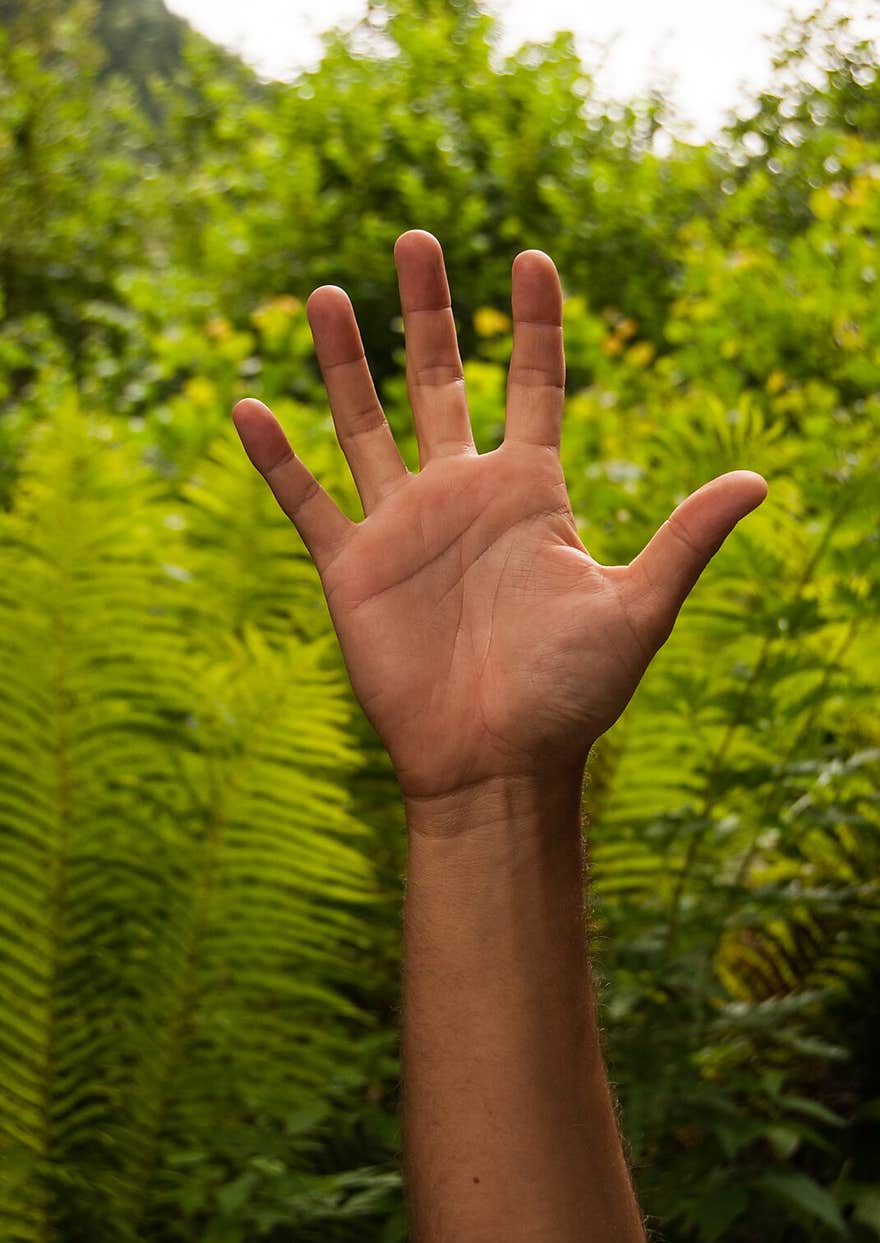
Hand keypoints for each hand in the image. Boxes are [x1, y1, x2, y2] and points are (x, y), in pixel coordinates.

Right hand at [233, 230, 765, 801]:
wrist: (497, 764)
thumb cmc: (571, 696)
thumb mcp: (636, 609)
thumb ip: (685, 539)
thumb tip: (758, 478)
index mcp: (530, 494)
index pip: (533, 387)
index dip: (536, 324)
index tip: (534, 258)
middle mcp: (462, 496)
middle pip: (437, 382)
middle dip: (427, 312)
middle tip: (415, 240)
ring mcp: (402, 528)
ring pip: (363, 426)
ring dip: (343, 363)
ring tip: (326, 292)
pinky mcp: (353, 569)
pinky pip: (306, 502)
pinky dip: (276, 459)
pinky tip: (248, 405)